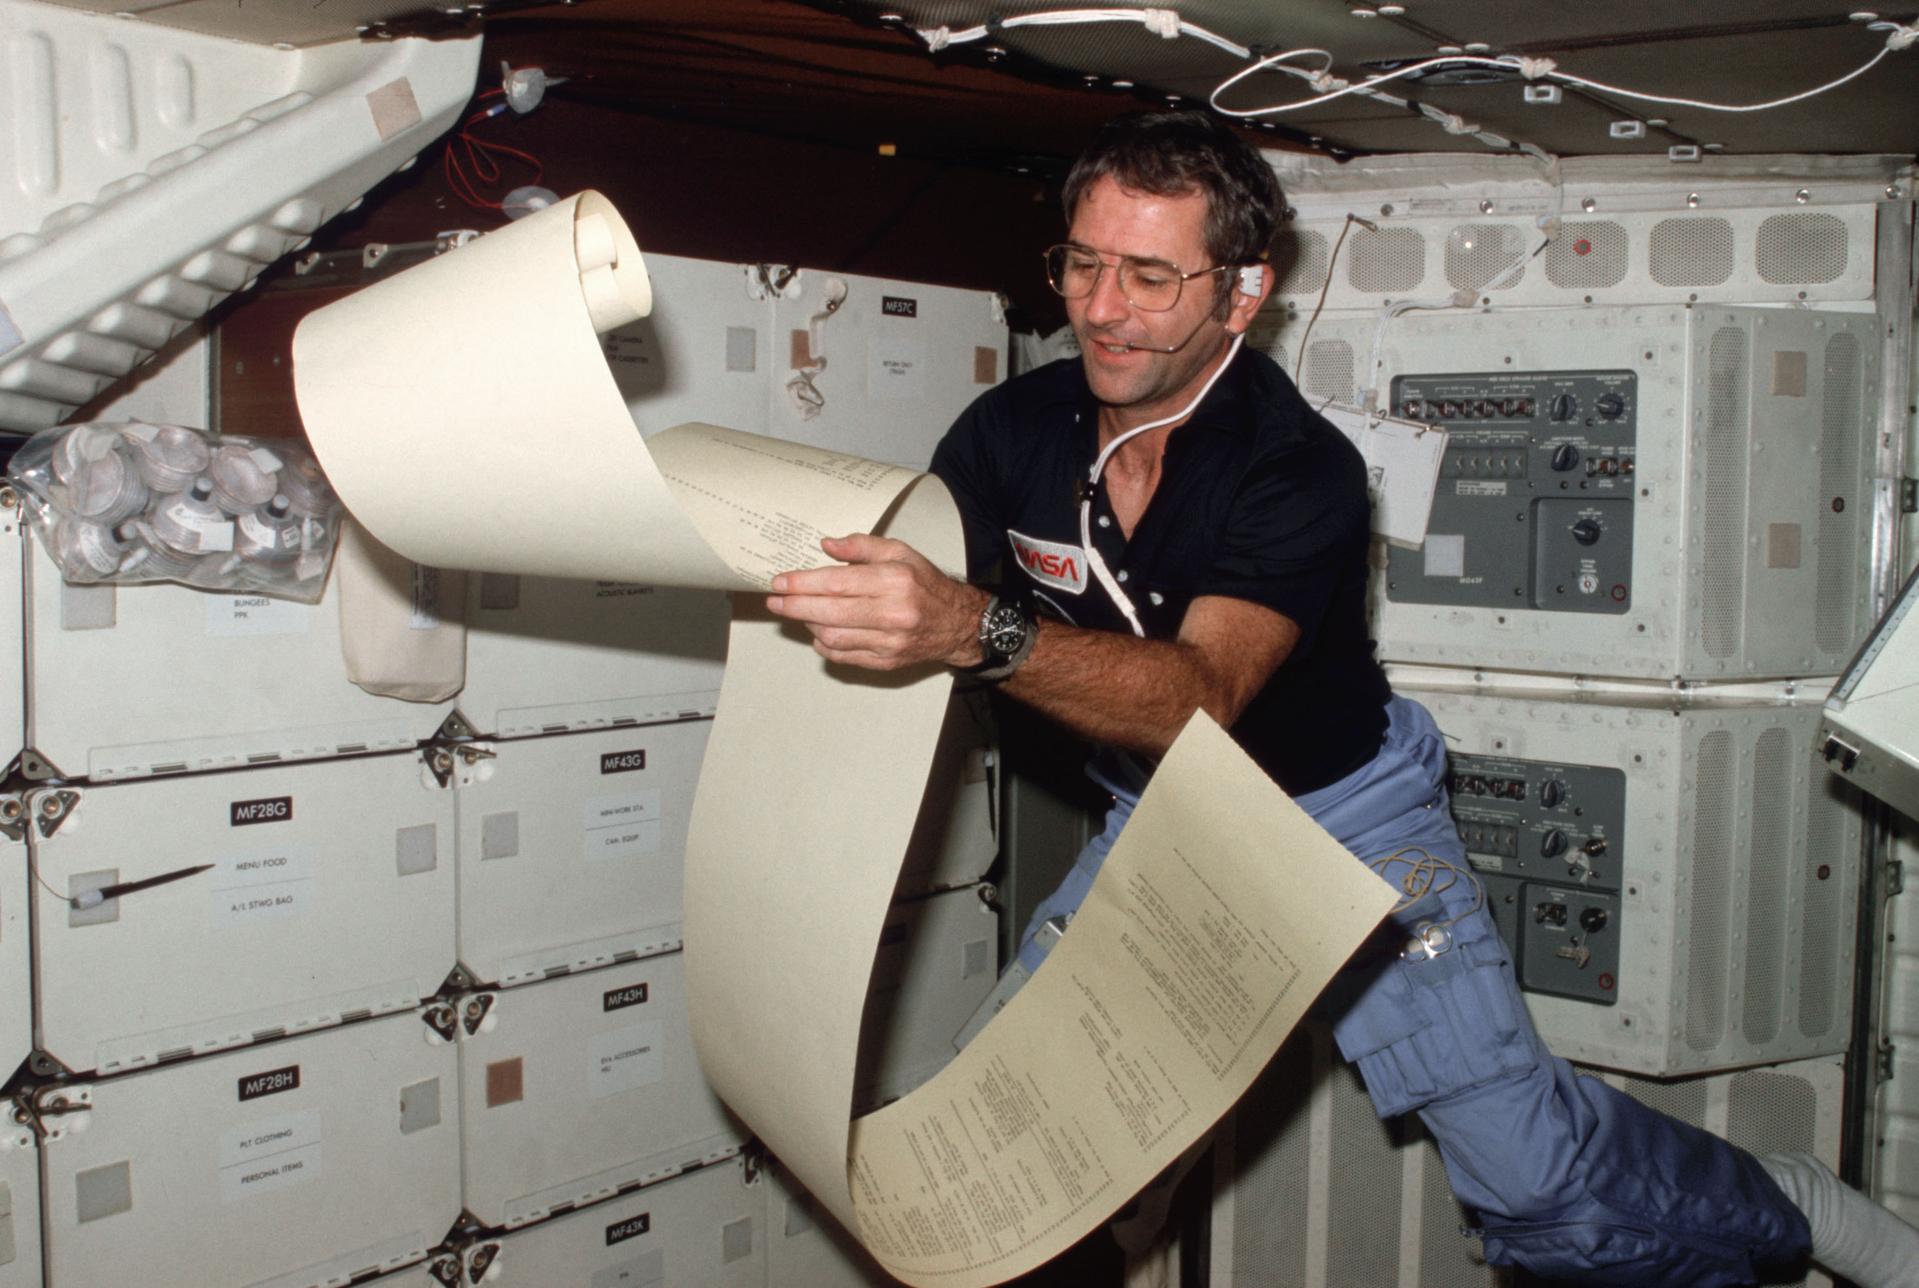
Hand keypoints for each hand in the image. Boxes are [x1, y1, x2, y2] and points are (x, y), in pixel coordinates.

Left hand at [765, 534, 988, 670]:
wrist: (957, 624)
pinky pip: (844, 656)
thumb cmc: (926, 585)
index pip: (837, 583)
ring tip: (801, 612)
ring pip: (833, 637)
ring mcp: (889, 642)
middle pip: (830, 612)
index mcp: (894, 580)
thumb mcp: (900, 552)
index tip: (780, 582)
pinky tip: (821, 631)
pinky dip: (825, 644)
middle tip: (775, 600)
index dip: (803, 584)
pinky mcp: (886, 662)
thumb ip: (862, 546)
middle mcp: (892, 613)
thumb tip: (827, 545)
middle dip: (795, 606)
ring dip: (809, 624)